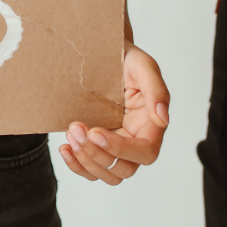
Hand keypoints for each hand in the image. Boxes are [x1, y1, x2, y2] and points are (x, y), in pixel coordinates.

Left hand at [58, 41, 168, 185]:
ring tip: (70, 133)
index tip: (95, 131)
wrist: (103, 53)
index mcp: (151, 125)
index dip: (120, 148)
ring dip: (85, 160)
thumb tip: (162, 119)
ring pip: (107, 174)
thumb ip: (156, 90)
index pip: (144, 151)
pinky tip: (65, 148)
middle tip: (75, 128)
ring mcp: (117, 145)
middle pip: (123, 169)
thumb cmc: (126, 59)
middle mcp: (136, 139)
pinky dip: (76, 165)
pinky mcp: (99, 146)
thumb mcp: (143, 65)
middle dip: (97, 154)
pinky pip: (91, 169)